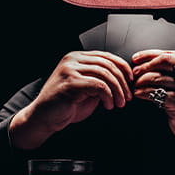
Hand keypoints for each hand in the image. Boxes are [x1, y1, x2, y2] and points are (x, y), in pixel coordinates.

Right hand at [9, 51, 132, 148]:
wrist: (44, 118)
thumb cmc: (65, 105)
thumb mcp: (88, 89)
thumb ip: (101, 80)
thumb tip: (124, 80)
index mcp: (77, 58)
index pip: (106, 56)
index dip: (122, 68)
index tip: (131, 81)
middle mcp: (72, 60)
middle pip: (107, 64)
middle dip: (122, 82)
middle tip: (127, 96)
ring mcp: (69, 70)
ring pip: (104, 74)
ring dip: (116, 90)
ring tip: (119, 103)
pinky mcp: (69, 83)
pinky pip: (97, 85)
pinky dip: (107, 96)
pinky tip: (108, 105)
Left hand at [132, 50, 174, 153]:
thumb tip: (146, 61)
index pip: (169, 54)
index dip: (149, 55)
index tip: (136, 58)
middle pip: (163, 62)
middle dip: (144, 66)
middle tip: (134, 73)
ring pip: (157, 78)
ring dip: (141, 81)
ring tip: (135, 85)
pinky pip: (155, 93)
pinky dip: (143, 92)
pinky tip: (138, 94)